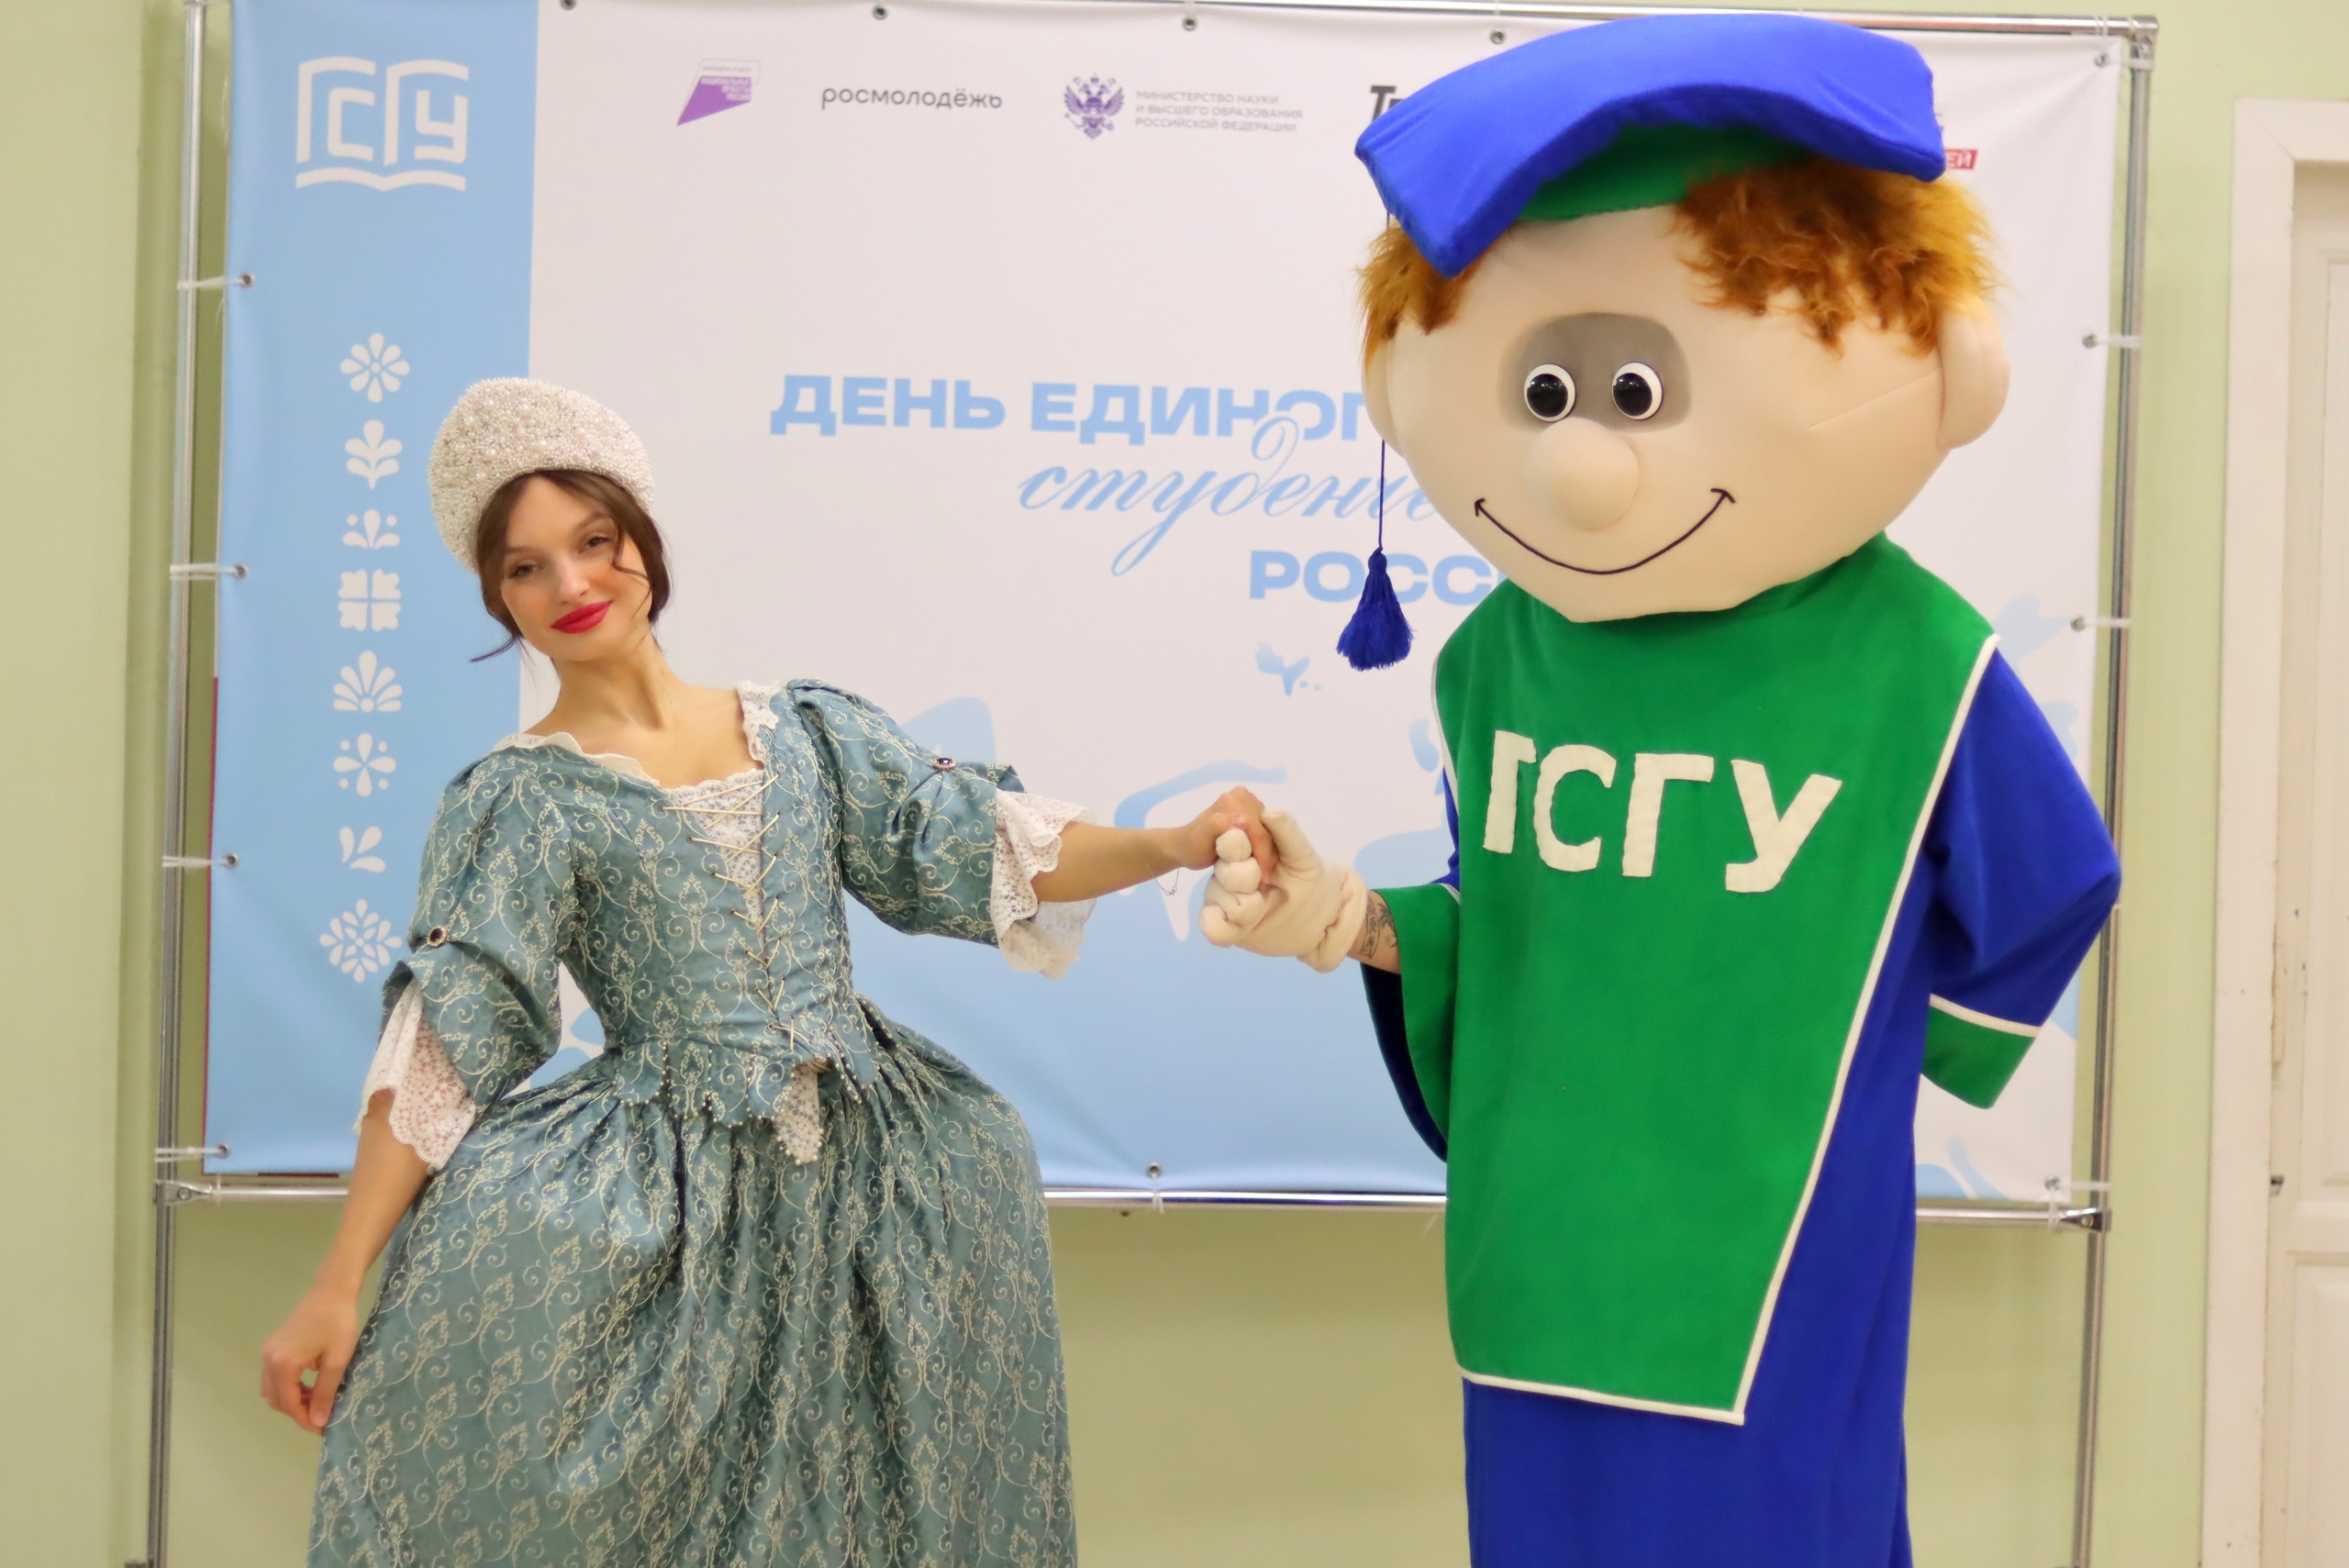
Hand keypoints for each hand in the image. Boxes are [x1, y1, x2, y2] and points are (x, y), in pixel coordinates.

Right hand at [262, 1284, 359, 1433]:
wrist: (331, 1293)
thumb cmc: (339, 1324)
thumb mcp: (337, 1360)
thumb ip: (325, 1392)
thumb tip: (318, 1422)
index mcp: (283, 1364)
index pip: (289, 1404)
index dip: (305, 1420)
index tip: (323, 1429)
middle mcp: (269, 1360)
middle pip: (276, 1400)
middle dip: (297, 1412)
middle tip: (322, 1415)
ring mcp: (268, 1353)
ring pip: (272, 1390)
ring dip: (291, 1400)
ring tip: (318, 1400)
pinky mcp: (272, 1348)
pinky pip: (273, 1377)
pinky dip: (288, 1387)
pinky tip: (309, 1385)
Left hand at [1168, 786, 1275, 873]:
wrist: (1184, 846)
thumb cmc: (1191, 846)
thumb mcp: (1200, 838)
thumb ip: (1218, 825)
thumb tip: (1243, 820)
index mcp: (1233, 800)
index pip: (1257, 830)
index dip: (1262, 855)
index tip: (1262, 878)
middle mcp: (1243, 797)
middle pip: (1266, 830)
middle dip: (1266, 856)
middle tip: (1264, 879)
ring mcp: (1248, 803)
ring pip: (1269, 832)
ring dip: (1267, 854)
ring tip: (1262, 874)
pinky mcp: (1251, 812)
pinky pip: (1265, 832)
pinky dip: (1264, 849)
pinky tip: (1260, 864)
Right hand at [1198, 807, 1366, 972]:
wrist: (1317, 916)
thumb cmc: (1308, 878)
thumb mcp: (1303, 854)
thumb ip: (1287, 832)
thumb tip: (1268, 811)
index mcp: (1243, 846)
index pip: (1230, 841)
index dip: (1244, 851)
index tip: (1266, 865)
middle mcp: (1227, 867)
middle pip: (1222, 869)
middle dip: (1245, 878)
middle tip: (1264, 885)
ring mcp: (1221, 895)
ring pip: (1215, 895)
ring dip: (1241, 905)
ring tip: (1260, 907)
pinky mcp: (1222, 922)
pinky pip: (1209, 923)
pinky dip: (1221, 927)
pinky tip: (1239, 927)